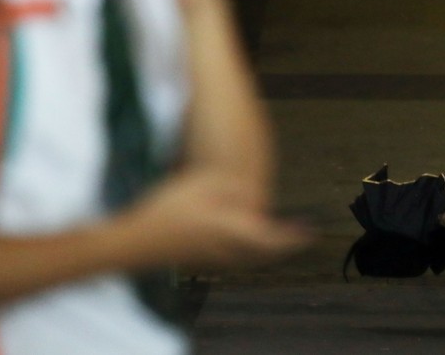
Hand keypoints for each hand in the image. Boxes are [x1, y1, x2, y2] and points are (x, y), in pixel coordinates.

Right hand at [114, 170, 312, 271]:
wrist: (134, 242)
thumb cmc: (167, 209)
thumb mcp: (202, 185)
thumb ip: (234, 190)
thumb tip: (259, 198)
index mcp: (229, 231)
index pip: (270, 238)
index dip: (293, 236)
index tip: (311, 231)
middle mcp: (225, 250)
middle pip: (264, 253)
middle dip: (285, 246)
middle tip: (301, 237)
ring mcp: (211, 258)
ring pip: (250, 258)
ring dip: (268, 250)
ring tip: (279, 239)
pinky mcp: (198, 259)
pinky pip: (235, 258)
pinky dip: (249, 252)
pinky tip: (244, 242)